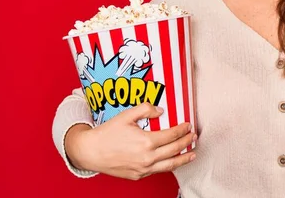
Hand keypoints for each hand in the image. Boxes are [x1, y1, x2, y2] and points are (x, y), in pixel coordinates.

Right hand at [65, 102, 196, 179]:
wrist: (90, 152)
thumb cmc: (107, 133)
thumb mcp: (126, 115)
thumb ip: (145, 109)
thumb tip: (161, 111)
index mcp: (146, 142)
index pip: (172, 135)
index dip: (183, 130)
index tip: (188, 125)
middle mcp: (147, 158)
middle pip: (174, 150)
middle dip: (187, 142)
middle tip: (194, 136)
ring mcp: (143, 169)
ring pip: (170, 165)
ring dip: (183, 159)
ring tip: (192, 154)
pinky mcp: (138, 176)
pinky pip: (157, 171)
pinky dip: (168, 166)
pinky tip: (172, 161)